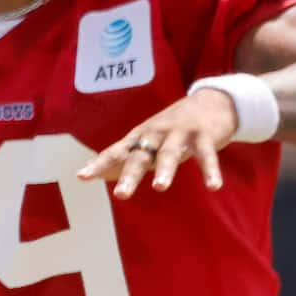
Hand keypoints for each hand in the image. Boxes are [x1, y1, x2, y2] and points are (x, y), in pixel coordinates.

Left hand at [76, 87, 240, 197]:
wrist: (213, 100)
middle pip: (141, 155)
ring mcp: (181, 133)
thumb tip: (92, 172)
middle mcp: (157, 134)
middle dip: (130, 174)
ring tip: (159, 187)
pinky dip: (210, 170)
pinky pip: (207, 155)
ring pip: (170, 153)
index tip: (82, 177)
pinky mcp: (205, 135)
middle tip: (121, 195)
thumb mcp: (146, 139)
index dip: (99, 164)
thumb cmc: (172, 126)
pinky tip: (213, 186)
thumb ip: (122, 157)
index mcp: (140, 137)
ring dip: (164, 170)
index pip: (116, 151)